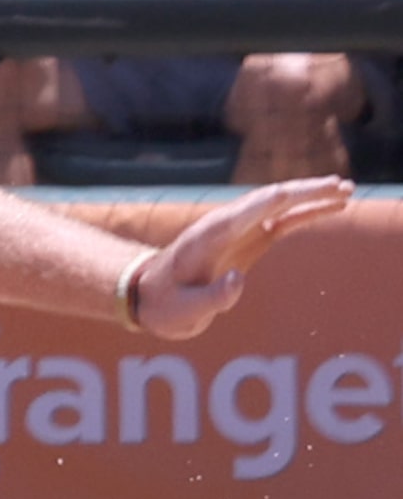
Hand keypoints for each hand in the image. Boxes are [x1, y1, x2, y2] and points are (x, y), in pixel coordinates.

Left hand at [133, 177, 352, 339]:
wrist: (151, 296)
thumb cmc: (165, 305)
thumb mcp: (183, 311)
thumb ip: (211, 298)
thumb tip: (238, 279)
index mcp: (207, 238)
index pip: (242, 214)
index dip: (267, 203)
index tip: (292, 194)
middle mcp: (225, 226)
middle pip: (269, 201)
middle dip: (302, 193)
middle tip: (339, 187)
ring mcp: (240, 230)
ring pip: (281, 206)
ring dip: (312, 197)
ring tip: (346, 190)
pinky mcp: (250, 239)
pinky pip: (284, 221)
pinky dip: (307, 213)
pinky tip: (333, 207)